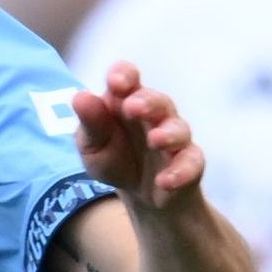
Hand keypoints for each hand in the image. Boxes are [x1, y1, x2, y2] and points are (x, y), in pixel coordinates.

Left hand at [72, 61, 206, 209]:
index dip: (124, 75)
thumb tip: (80, 97)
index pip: (127, 78)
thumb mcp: (93, 145)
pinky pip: (191, 163)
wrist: (140, 195)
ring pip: (179, 129)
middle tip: (133, 107)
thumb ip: (90, 123)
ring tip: (155, 140)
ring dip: (168, 133)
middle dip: (147, 102)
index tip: (115, 82)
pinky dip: (180, 171)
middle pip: (157, 100)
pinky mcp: (189, 163)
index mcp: (126, 101)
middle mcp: (154, 114)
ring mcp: (175, 137)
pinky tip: (164, 181)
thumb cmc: (115, 159)